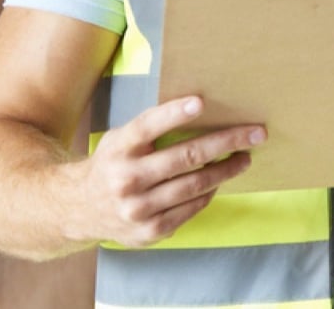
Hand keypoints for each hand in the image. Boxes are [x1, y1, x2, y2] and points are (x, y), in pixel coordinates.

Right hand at [70, 96, 263, 247]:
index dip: (174, 113)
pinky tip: (218, 181)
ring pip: (194, 185)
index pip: (148, 126)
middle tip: (256, 134)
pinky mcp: (148, 231)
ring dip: (226, 169)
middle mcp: (126, 179)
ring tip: (244, 158)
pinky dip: (208, 193)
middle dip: (227, 142)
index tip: (201, 102)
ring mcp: (137, 209)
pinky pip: (190, 208)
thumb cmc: (112, 164)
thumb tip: (201, 109)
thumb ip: (151, 129)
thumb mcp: (121, 140)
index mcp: (118, 148)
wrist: (77, 209)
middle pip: (185, 157)